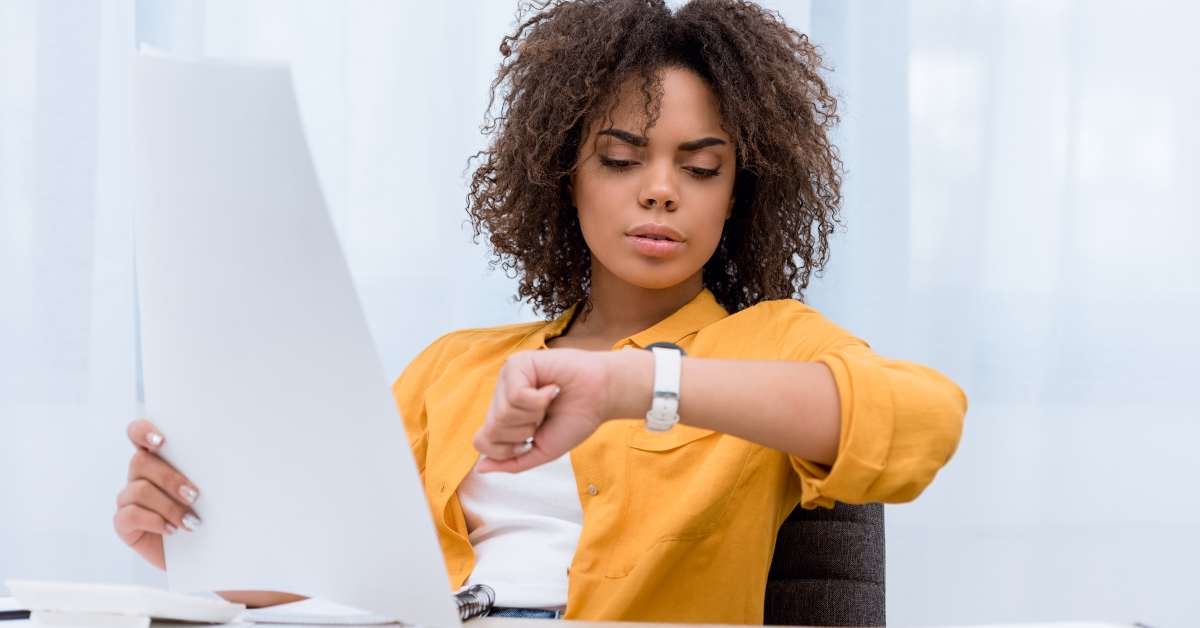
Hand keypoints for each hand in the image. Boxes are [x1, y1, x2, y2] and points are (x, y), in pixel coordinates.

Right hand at [114, 419, 201, 569]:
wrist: (205, 550)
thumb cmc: (210, 513)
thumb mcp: (211, 489)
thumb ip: (205, 470)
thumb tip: (222, 457)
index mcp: (158, 458)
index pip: (137, 433)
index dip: (143, 431)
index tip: (162, 441)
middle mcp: (139, 475)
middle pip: (140, 462)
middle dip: (170, 478)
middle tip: (195, 495)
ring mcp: (129, 499)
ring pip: (138, 490)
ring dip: (168, 506)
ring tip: (191, 522)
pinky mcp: (124, 524)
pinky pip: (129, 515)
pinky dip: (154, 521)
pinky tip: (172, 529)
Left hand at [473, 348, 649, 472]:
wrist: (602, 396)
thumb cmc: (575, 419)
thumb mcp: (541, 450)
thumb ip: (512, 462)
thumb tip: (481, 468)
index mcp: (504, 417)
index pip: (482, 441)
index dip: (506, 449)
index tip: (531, 440)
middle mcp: (500, 397)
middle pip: (491, 429)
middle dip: (523, 432)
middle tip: (543, 418)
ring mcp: (507, 379)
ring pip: (502, 414)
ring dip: (533, 415)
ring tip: (549, 402)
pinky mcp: (517, 364)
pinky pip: (515, 396)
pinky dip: (538, 400)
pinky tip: (552, 389)